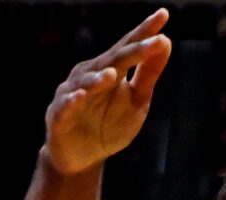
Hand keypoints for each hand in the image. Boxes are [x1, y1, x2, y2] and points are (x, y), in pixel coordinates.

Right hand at [43, 8, 173, 175]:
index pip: (129, 47)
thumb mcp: (136, 100)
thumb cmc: (110, 124)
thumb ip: (149, 74)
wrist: (83, 158)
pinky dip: (73, 101)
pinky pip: (65, 107)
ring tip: (113, 75)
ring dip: (98, 78)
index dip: (145, 32)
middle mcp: (89, 75)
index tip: (164, 15)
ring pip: (86, 82)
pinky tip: (81, 96)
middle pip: (113, 60)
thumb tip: (166, 42)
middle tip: (154, 40)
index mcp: (109, 70)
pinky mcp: (59, 117)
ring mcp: (72, 95)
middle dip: (132, 50)